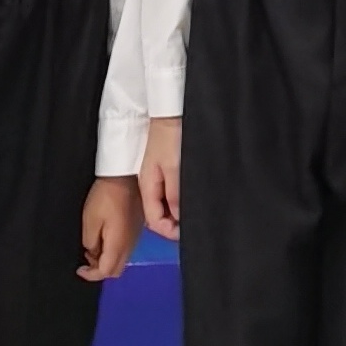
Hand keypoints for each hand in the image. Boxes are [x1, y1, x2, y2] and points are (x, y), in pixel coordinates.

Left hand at [80, 175, 143, 281]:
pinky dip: (113, 251)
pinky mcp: (137, 229)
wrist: (124, 177)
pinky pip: (125, 249)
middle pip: (116, 270)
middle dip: (100, 270)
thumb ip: (90, 243)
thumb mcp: (90, 221)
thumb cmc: (105, 197)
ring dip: (107, 260)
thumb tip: (93, 253)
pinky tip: (104, 238)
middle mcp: (130, 245)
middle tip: (86, 259)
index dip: (91, 275)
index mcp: (118, 244)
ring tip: (93, 247)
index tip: (79, 269)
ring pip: (122, 260)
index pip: (106, 271)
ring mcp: (135, 237)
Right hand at [139, 116, 182, 241]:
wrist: (171, 112)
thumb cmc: (171, 136)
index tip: (188, 233)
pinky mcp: (167, 169)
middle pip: (159, 214)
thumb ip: (175, 195)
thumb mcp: (175, 168)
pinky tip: (193, 198)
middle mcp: (151, 185)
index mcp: (148, 186)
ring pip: (167, 204)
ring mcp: (158, 177)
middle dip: (175, 224)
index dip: (170, 231)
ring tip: (197, 213)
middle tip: (194, 225)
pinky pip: (172, 192)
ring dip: (179, 212)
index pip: (155, 220)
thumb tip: (178, 219)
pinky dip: (181, 199)